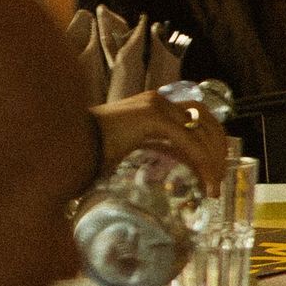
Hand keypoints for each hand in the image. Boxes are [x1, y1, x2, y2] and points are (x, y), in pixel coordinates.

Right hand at [93, 90, 228, 196]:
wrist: (65, 146)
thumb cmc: (89, 152)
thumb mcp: (129, 150)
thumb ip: (152, 150)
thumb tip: (169, 172)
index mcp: (153, 106)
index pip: (195, 116)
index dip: (210, 140)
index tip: (214, 166)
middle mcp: (158, 101)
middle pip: (205, 119)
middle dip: (217, 147)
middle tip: (219, 176)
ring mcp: (156, 106)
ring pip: (202, 130)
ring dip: (213, 158)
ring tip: (214, 185)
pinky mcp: (153, 118)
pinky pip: (189, 141)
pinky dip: (203, 162)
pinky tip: (207, 182)